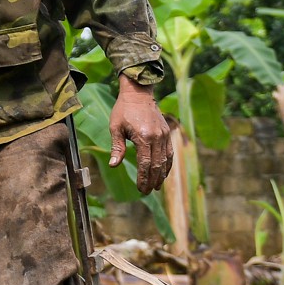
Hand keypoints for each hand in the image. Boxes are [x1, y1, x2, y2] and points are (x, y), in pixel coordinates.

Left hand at [108, 76, 172, 195]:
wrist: (138, 93)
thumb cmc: (123, 110)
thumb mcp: (115, 128)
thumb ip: (116, 147)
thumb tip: (114, 165)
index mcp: (144, 137)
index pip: (145, 163)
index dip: (143, 178)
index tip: (140, 188)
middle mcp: (157, 137)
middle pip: (157, 164)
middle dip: (152, 180)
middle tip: (146, 191)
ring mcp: (164, 135)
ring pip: (165, 160)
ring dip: (161, 175)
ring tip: (155, 187)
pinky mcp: (167, 133)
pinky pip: (170, 152)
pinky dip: (167, 164)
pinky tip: (163, 173)